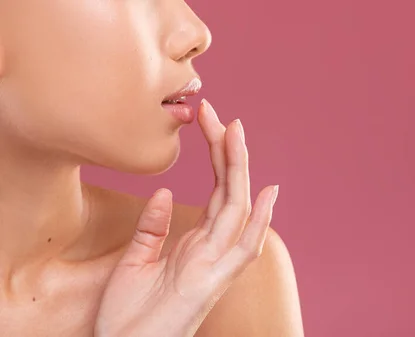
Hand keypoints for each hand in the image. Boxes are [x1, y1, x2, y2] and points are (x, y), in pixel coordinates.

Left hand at [94, 99, 278, 336]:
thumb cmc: (127, 317)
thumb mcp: (134, 262)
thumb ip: (152, 228)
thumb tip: (162, 193)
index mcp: (195, 244)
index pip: (214, 192)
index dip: (215, 156)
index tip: (209, 121)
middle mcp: (212, 250)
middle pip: (227, 191)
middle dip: (225, 151)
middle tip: (216, 113)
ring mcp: (215, 265)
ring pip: (235, 209)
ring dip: (238, 171)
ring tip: (236, 133)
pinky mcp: (212, 282)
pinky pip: (242, 249)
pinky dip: (257, 222)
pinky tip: (267, 194)